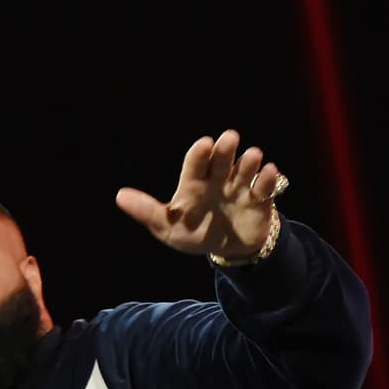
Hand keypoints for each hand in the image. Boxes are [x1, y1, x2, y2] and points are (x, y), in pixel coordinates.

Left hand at [115, 129, 284, 260]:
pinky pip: (265, 185)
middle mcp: (218, 178)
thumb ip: (148, 212)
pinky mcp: (260, 198)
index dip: (200, 154)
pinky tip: (268, 173)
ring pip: (246, 168)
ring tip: (252, 158)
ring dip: (249, 162)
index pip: (196, 163)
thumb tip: (120, 196)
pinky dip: (268, 178)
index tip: (204, 145)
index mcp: (195, 183)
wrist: (227, 250)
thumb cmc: (195, 233)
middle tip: (229, 139)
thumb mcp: (168, 227)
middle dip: (226, 148)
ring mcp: (240, 186)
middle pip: (222, 158)